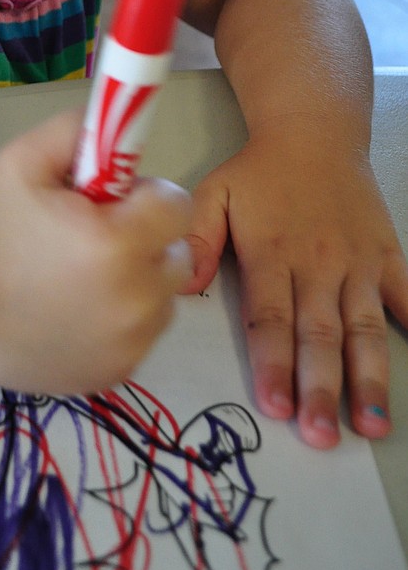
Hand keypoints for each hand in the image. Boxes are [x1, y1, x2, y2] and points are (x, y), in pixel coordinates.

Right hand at [0, 110, 191, 394]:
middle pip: (176, 256)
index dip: (146, 196)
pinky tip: (74, 311)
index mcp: (116, 242)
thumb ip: (77, 131)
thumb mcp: (22, 159)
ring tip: (80, 278)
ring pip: (161, 301)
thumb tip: (118, 122)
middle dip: (145, 241)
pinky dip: (121, 324)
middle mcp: (133, 299)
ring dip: (137, 284)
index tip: (112, 200)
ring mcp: (127, 343)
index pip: (177, 206)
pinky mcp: (114, 374)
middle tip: (94, 238)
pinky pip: (140, 337)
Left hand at [182, 134, 407, 447]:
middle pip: (319, 333)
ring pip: (364, 327)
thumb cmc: (258, 173)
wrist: (314, 133)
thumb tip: (184, 283)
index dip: (273, 363)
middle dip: (320, 387)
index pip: (271, 318)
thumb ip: (197, 236)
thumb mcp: (215, 193)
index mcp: (272, 254)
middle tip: (321, 436)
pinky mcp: (389, 256)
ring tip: (371, 424)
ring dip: (369, 377)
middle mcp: (318, 264)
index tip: (274, 406)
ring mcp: (359, 263)